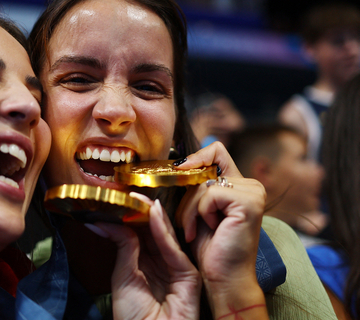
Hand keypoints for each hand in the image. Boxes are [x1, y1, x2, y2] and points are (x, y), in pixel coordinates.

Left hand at [89, 194, 200, 319]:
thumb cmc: (134, 319)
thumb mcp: (123, 277)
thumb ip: (123, 246)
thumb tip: (108, 221)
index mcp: (144, 265)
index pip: (139, 233)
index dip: (130, 215)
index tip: (118, 197)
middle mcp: (161, 264)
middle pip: (152, 231)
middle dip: (141, 211)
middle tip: (127, 190)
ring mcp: (176, 268)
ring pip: (164, 235)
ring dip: (151, 214)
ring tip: (138, 195)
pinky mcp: (188, 274)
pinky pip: (173, 248)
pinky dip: (162, 229)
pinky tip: (153, 213)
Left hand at [175, 142, 267, 318]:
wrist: (224, 278)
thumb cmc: (209, 248)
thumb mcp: (197, 210)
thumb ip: (194, 186)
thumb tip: (175, 164)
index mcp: (239, 184)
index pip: (215, 150)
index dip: (195, 157)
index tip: (178, 170)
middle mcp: (250, 185)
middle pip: (204, 167)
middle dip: (187, 196)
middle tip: (188, 222)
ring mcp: (253, 192)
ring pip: (203, 184)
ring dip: (190, 209)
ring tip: (195, 230)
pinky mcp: (249, 202)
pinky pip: (208, 194)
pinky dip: (199, 213)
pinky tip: (209, 230)